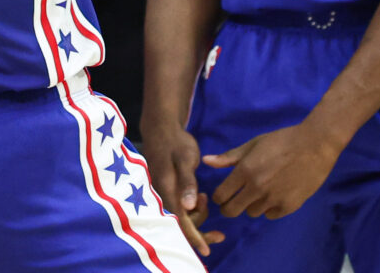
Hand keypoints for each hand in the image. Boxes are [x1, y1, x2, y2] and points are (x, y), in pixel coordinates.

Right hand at [140, 117, 223, 255]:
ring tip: (205, 197)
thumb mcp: (184, 159)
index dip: (193, 236)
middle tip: (217, 226)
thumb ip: (187, 182)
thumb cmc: (175, 142)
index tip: (207, 249)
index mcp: (166, 190)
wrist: (162, 129)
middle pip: (180, 223)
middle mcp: (163, 196)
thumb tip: (189, 206)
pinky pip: (181, 209)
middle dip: (199, 228)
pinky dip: (193, 209)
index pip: (179, 220)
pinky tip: (201, 198)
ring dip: (197, 215)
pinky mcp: (169, 192)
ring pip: (182, 217)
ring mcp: (165, 194)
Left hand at [204, 120, 342, 218]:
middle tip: (233, 200)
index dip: (218, 197)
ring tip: (259, 192)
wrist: (315, 145)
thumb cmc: (282, 140)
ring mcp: (274, 198)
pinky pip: (270, 214)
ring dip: (251, 205)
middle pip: (232, 210)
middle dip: (229, 207)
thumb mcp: (253, 144)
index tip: (222, 194)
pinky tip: (274, 195)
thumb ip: (229, 157)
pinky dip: (269, 208)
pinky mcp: (289, 206)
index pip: (221, 195)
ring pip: (252, 213)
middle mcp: (257, 188)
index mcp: (245, 170)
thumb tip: (206, 161)